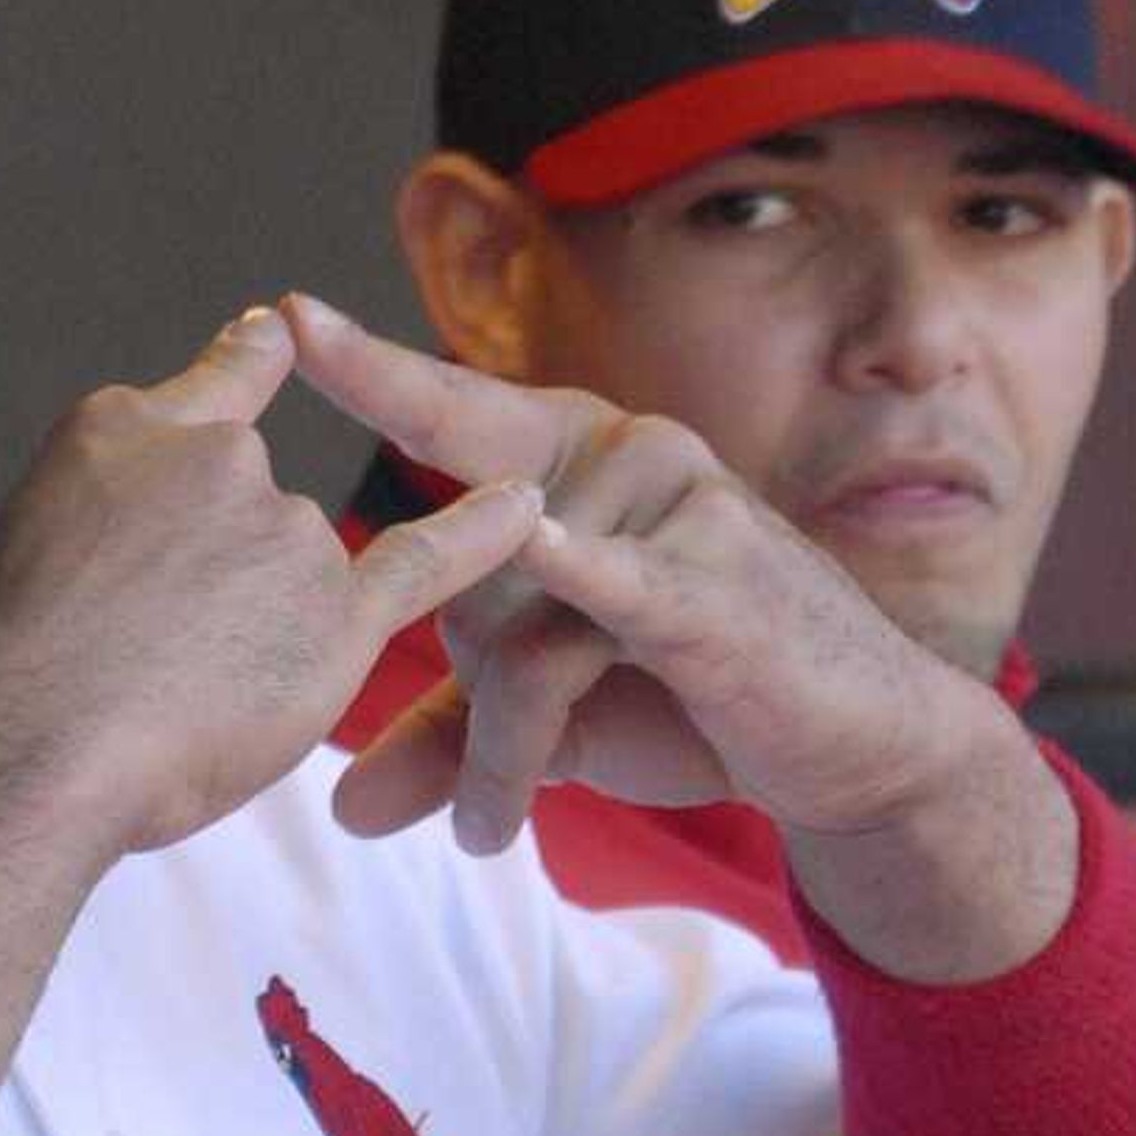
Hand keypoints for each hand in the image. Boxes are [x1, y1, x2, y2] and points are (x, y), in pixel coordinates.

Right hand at [0, 306, 541, 861]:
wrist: (28, 744)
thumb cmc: (4, 667)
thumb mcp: (27, 534)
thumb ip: (110, 502)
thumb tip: (161, 522)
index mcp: (125, 427)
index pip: (217, 377)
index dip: (248, 365)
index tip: (280, 339)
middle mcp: (220, 458)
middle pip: (245, 507)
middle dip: (206, 583)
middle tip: (124, 663)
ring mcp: (285, 532)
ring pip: (294, 576)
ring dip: (247, 637)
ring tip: (159, 704)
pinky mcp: (339, 615)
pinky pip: (428, 560)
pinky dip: (483, 532)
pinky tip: (525, 508)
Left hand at [281, 295, 1005, 856]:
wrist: (852, 746)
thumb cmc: (693, 700)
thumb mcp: (554, 713)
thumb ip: (449, 737)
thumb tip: (346, 809)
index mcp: (570, 457)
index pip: (451, 410)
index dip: (369, 367)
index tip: (283, 315)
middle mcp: (621, 454)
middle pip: (466, 578)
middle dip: (463, 702)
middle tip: (481, 789)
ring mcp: (679, 505)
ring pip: (522, 632)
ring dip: (502, 749)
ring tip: (496, 820)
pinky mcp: (722, 581)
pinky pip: (620, 588)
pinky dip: (585, 578)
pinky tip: (552, 553)